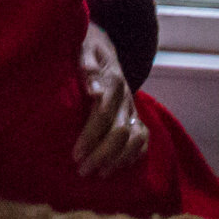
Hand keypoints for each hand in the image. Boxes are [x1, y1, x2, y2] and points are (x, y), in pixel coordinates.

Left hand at [73, 25, 149, 176]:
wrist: (102, 44)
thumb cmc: (85, 47)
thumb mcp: (83, 48)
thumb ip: (87, 64)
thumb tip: (93, 91)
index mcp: (113, 80)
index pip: (104, 114)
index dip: (91, 136)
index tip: (75, 154)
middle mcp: (126, 97)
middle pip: (120, 131)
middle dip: (102, 154)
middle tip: (82, 170)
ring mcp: (133, 107)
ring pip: (134, 138)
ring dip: (118, 159)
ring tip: (99, 174)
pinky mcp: (135, 114)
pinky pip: (143, 138)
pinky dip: (134, 155)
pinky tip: (119, 167)